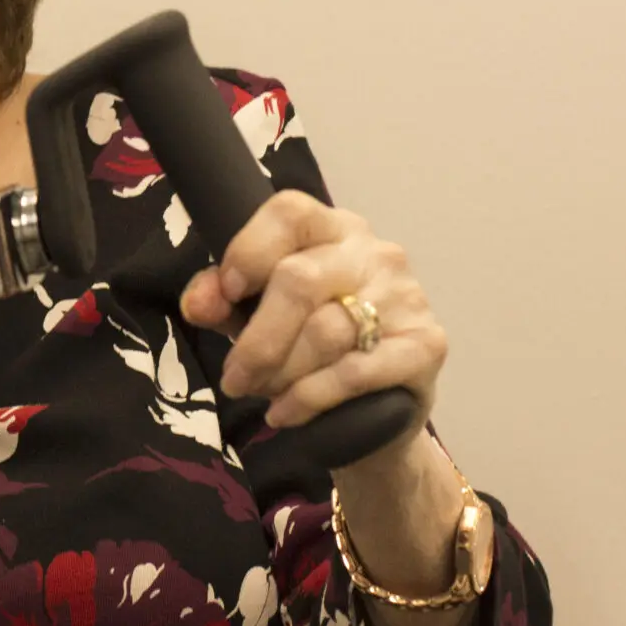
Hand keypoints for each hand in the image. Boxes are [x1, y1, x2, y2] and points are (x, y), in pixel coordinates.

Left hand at [178, 189, 445, 461]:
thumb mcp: (255, 315)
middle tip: (235, 378)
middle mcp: (374, 253)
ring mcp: (406, 296)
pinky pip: (356, 371)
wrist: (375, 412)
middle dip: (257, 339)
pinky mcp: (427, 345)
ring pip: (325, 331)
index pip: (289, 212)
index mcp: (331, 228)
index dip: (248, 250)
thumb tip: (198, 302)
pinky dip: (311, 397)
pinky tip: (286, 413)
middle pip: (299, 279)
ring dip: (280, 373)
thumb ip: (222, 300)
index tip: (225, 292)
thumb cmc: (308, 346)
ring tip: (262, 394)